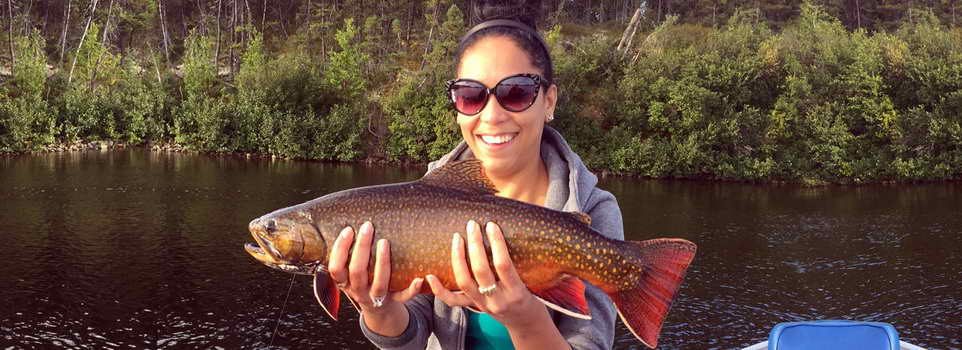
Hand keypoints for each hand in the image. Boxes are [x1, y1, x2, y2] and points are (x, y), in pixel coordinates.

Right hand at [327, 221, 422, 318]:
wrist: (377, 308)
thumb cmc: (364, 280)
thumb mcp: (350, 271)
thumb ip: (349, 254)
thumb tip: (354, 220)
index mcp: (345, 282)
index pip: (336, 268)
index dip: (340, 250)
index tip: (349, 229)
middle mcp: (359, 291)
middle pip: (357, 272)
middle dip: (362, 248)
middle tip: (368, 226)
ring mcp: (376, 298)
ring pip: (379, 284)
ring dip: (382, 263)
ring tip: (385, 242)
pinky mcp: (394, 301)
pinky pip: (403, 297)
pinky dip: (412, 289)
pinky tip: (419, 278)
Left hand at [426, 220, 545, 327]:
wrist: (526, 323)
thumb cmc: (530, 297)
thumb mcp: (531, 281)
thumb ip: (517, 262)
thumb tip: (503, 231)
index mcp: (516, 292)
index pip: (503, 265)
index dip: (496, 243)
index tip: (491, 225)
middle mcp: (498, 300)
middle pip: (481, 270)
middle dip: (475, 245)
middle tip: (472, 225)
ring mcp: (484, 305)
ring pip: (464, 282)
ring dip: (458, 258)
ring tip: (458, 238)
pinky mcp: (474, 307)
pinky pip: (453, 300)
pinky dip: (439, 289)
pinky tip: (430, 275)